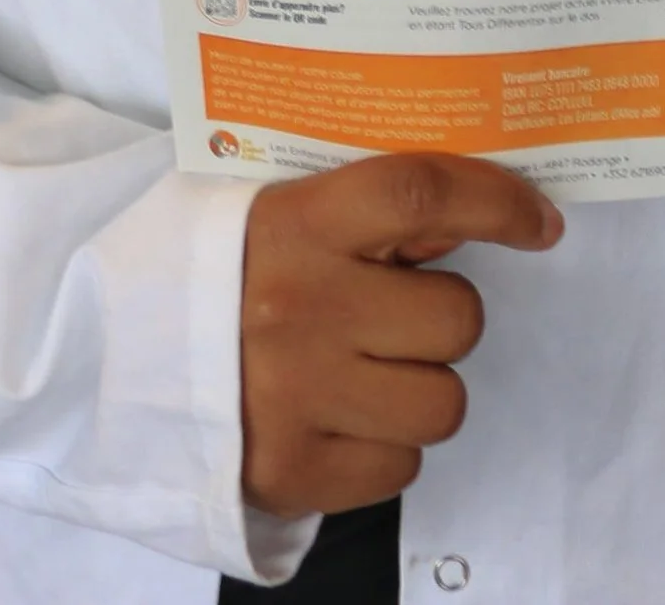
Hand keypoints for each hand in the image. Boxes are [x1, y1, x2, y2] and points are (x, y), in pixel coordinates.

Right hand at [240, 153, 560, 518]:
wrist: (125, 359)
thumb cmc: (229, 276)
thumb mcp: (289, 216)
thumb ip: (376, 215)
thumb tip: (482, 217)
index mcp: (297, 224)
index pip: (418, 193)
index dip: (493, 200)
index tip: (539, 222)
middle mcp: (301, 307)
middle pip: (456, 317)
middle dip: (440, 319)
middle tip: (392, 316)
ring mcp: (298, 396)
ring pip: (442, 403)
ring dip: (419, 390)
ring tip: (364, 373)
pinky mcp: (295, 472)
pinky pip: (401, 468)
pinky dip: (384, 449)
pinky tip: (339, 419)